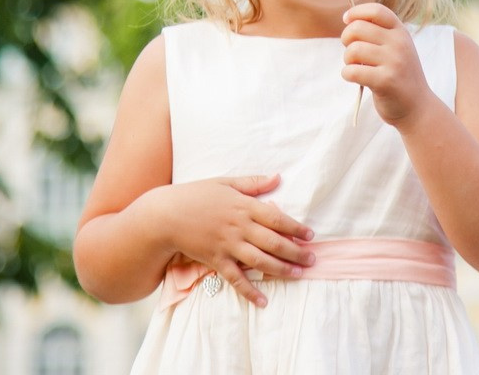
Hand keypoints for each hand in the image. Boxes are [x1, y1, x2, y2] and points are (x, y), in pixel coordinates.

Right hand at [161, 174, 314, 307]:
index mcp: (243, 206)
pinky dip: (250, 291)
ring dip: (282, 269)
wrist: (166, 215)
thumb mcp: (225, 182)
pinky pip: (236, 279)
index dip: (295, 227)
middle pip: (273, 242)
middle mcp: (239, 227)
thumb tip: (278, 177)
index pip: (276, 218)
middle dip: (296, 252)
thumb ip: (252, 183)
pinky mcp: (216, 260)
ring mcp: (228, 245)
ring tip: (299, 274)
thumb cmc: (196, 195)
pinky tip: (263, 301)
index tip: (310, 235)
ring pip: (260, 261)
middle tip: (313, 259)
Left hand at [341, 3, 434, 125]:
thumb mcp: (396, 48)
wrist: (418, 107)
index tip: (347, 20)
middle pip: (357, 28)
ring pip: (353, 50)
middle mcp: (399, 43)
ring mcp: (394, 62)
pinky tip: (355, 78)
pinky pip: (352, 71)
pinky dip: (347, 75)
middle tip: (352, 53)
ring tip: (356, 67)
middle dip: (346, 39)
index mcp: (400, 32)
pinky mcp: (386, 81)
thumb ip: (378, 33)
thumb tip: (348, 19)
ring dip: (347, 60)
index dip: (356, 12)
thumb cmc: (399, 75)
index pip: (376, 10)